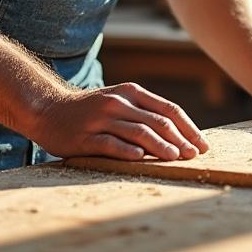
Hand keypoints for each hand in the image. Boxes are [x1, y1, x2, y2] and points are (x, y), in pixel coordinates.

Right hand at [29, 82, 209, 160]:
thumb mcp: (119, 103)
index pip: (169, 109)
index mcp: (131, 93)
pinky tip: (141, 158)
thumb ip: (144, 114)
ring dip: (161, 146)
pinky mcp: (86, 136)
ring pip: (139, 132)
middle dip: (181, 140)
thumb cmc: (90, 110)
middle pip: (158, 122)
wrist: (48, 109)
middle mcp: (119, 103)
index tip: (203, 146)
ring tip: (176, 159)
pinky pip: (111, 144)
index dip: (189, 128)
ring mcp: (102, 119)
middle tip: (195, 157)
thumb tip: (179, 136)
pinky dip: (128, 151)